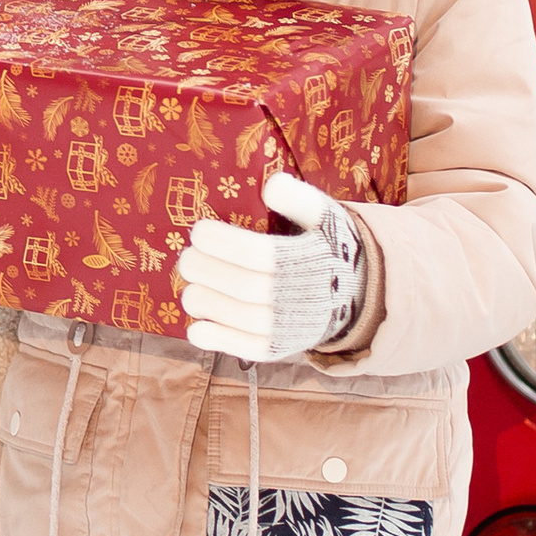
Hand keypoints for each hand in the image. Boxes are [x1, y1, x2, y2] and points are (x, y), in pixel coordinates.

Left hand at [179, 171, 365, 361]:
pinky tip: (196, 329)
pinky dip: (219, 342)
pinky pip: (250, 350)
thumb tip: (272, 185)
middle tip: (186, 259)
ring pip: (244, 320)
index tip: (198, 231)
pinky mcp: (283, 348)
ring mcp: (294, 326)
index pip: (260, 254)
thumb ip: (298, 198)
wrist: (349, 292)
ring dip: (207, 305)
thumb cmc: (323, 245)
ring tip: (189, 289)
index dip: (223, 243)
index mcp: (311, 259)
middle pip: (245, 287)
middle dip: (207, 272)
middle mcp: (304, 296)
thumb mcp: (323, 215)